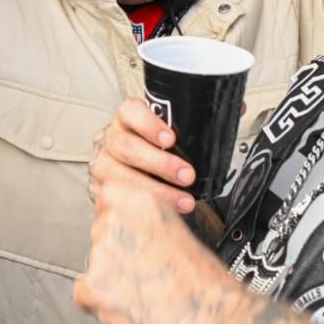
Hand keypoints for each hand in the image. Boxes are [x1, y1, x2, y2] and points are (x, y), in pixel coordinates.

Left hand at [74, 177, 237, 323]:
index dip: (118, 217)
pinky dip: (100, 302)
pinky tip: (130, 304)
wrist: (213, 318)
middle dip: (115, 250)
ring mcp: (101, 253)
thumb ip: (145, 220)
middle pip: (100, 231)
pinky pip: (84, 292)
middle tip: (142, 269)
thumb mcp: (176, 227)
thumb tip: (128, 225)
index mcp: (139, 200)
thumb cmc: (203, 280)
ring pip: (94, 263)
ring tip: (144, 290)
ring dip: (110, 277)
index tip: (129, 231)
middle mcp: (115, 220)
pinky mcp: (91, 286)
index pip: (108, 194)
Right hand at [88, 98, 196, 213]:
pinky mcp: (98, 188)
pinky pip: (116, 199)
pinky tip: (160, 211)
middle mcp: (109, 139)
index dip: (149, 124)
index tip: (170, 139)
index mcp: (125, 119)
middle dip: (161, 164)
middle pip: (127, 147)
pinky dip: (140, 207)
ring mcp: (101, 164)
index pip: (130, 112)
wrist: (129, 170)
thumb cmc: (151, 149)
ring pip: (120, 176)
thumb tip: (225, 126)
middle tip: (186, 176)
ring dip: (156, 190)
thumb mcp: (163, 133)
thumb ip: (182, 131)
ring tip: (182, 200)